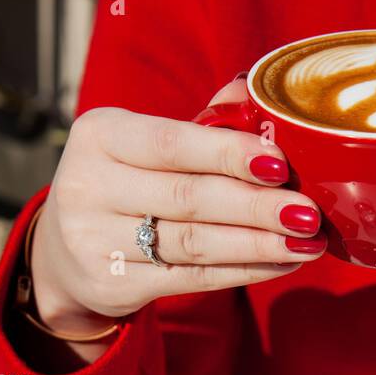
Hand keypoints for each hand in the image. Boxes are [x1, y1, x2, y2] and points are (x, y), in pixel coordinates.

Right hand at [30, 78, 325, 358]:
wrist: (67, 251)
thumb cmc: (126, 183)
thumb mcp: (146, 144)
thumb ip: (202, 123)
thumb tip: (255, 90)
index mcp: (99, 135)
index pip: (170, 143)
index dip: (227, 154)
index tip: (281, 164)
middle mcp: (88, 186)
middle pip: (188, 198)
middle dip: (256, 207)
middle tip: (307, 213)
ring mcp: (96, 240)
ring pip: (194, 244)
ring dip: (258, 244)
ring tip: (307, 243)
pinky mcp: (114, 284)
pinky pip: (192, 278)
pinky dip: (243, 271)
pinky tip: (281, 263)